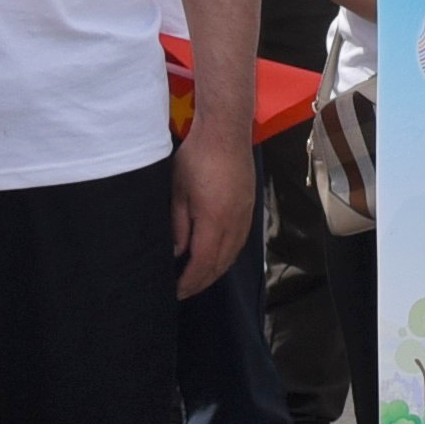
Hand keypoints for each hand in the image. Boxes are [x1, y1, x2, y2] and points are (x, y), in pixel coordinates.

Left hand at [170, 121, 250, 299]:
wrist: (226, 132)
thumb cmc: (196, 158)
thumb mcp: (177, 192)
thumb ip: (178, 225)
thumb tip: (177, 252)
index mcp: (214, 220)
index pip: (202, 262)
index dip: (189, 281)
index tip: (175, 292)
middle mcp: (234, 222)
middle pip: (220, 263)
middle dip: (202, 282)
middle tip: (183, 292)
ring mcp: (246, 215)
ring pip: (233, 254)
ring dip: (216, 271)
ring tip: (198, 279)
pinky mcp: (250, 207)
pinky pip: (240, 242)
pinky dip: (227, 256)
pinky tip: (217, 258)